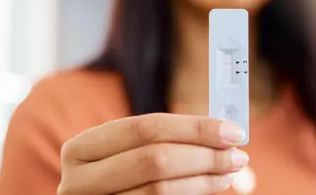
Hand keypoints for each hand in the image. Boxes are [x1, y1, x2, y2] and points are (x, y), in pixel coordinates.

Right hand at [57, 113, 248, 194]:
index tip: (232, 131)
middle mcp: (78, 181)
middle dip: (204, 155)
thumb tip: (221, 133)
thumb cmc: (117, 176)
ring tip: (230, 171)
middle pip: (155, 159)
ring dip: (204, 179)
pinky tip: (210, 186)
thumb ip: (164, 139)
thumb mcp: (126, 153)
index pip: (145, 128)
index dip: (194, 128)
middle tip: (237, 154)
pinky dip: (192, 194)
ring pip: (160, 190)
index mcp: (81, 149)